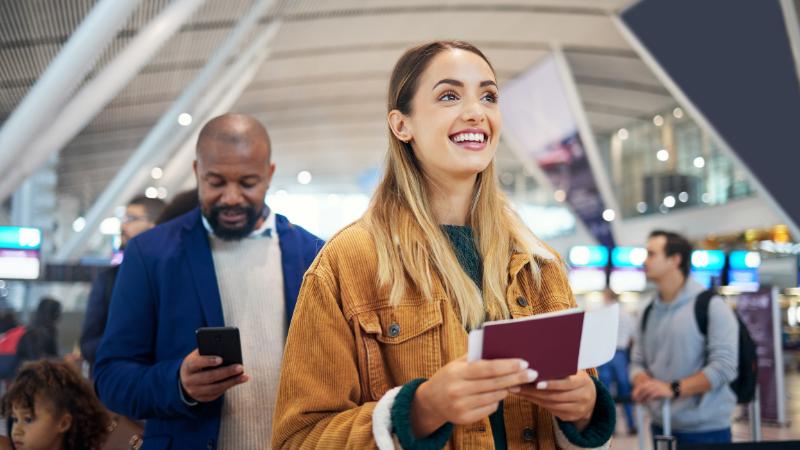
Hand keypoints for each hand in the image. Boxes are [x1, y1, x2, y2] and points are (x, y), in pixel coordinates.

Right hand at [179, 349, 248, 402]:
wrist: (186, 379)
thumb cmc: (197, 362)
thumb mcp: (198, 356)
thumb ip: (208, 352)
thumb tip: (227, 350)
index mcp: (188, 366)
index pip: (196, 363)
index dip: (208, 361)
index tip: (221, 359)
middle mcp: (189, 380)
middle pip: (209, 377)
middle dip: (226, 372)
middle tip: (240, 367)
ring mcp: (195, 391)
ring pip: (215, 388)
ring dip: (231, 382)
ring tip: (244, 376)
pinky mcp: (203, 398)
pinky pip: (217, 393)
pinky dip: (229, 386)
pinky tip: (239, 380)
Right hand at [411, 355, 537, 436]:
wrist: (430, 401)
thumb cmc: (449, 377)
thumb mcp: (457, 364)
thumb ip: (476, 357)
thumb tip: (502, 350)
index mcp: (457, 373)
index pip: (487, 368)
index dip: (507, 366)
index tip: (523, 362)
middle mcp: (458, 390)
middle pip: (495, 384)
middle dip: (516, 377)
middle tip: (532, 373)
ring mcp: (461, 406)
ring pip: (495, 396)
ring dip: (508, 388)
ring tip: (516, 382)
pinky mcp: (465, 419)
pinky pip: (490, 408)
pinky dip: (496, 400)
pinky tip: (496, 394)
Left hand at [516, 371, 595, 429]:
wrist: (591, 398)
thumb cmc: (577, 380)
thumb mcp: (575, 373)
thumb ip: (561, 370)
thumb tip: (537, 366)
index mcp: (583, 383)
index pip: (566, 384)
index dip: (551, 384)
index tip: (536, 382)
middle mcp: (582, 397)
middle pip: (555, 396)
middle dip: (535, 391)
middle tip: (518, 386)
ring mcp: (577, 409)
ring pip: (551, 405)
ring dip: (533, 398)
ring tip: (519, 391)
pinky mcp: (570, 417)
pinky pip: (551, 411)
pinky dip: (538, 403)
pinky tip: (528, 397)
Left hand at [632, 378, 671, 402]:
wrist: (672, 388)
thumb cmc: (662, 390)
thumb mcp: (653, 388)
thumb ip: (647, 391)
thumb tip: (640, 398)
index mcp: (649, 382)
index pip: (639, 386)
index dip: (635, 391)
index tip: (632, 396)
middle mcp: (651, 383)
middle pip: (641, 388)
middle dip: (637, 394)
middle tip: (635, 400)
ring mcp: (655, 387)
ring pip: (646, 391)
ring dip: (642, 397)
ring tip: (640, 402)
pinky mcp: (659, 391)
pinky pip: (651, 395)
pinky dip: (648, 399)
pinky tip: (646, 402)